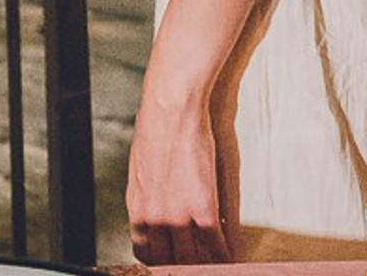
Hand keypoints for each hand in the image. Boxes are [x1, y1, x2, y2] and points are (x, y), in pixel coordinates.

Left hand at [127, 80, 227, 264]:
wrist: (170, 107)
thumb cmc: (156, 127)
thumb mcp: (141, 167)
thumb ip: (147, 194)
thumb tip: (155, 205)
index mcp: (138, 207)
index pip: (145, 253)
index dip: (160, 261)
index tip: (172, 260)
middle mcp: (154, 217)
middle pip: (168, 261)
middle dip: (182, 266)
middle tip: (196, 263)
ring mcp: (178, 215)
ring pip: (192, 258)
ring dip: (204, 263)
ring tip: (214, 263)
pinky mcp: (202, 206)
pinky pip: (215, 244)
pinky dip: (223, 254)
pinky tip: (228, 255)